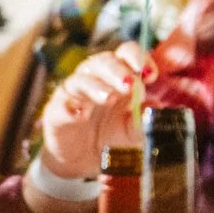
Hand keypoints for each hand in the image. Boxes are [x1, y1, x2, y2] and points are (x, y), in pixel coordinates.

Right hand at [39, 44, 149, 179]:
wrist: (85, 159)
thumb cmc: (113, 135)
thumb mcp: (134, 129)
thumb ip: (145, 118)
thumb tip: (158, 108)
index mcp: (119, 75)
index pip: (126, 54)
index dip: (138, 58)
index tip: (151, 75)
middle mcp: (95, 77)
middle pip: (103, 61)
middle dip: (118, 71)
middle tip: (130, 86)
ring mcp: (74, 92)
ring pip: (81, 79)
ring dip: (96, 87)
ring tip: (109, 98)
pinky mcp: (56, 110)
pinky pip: (61, 103)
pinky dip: (70, 107)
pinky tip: (82, 115)